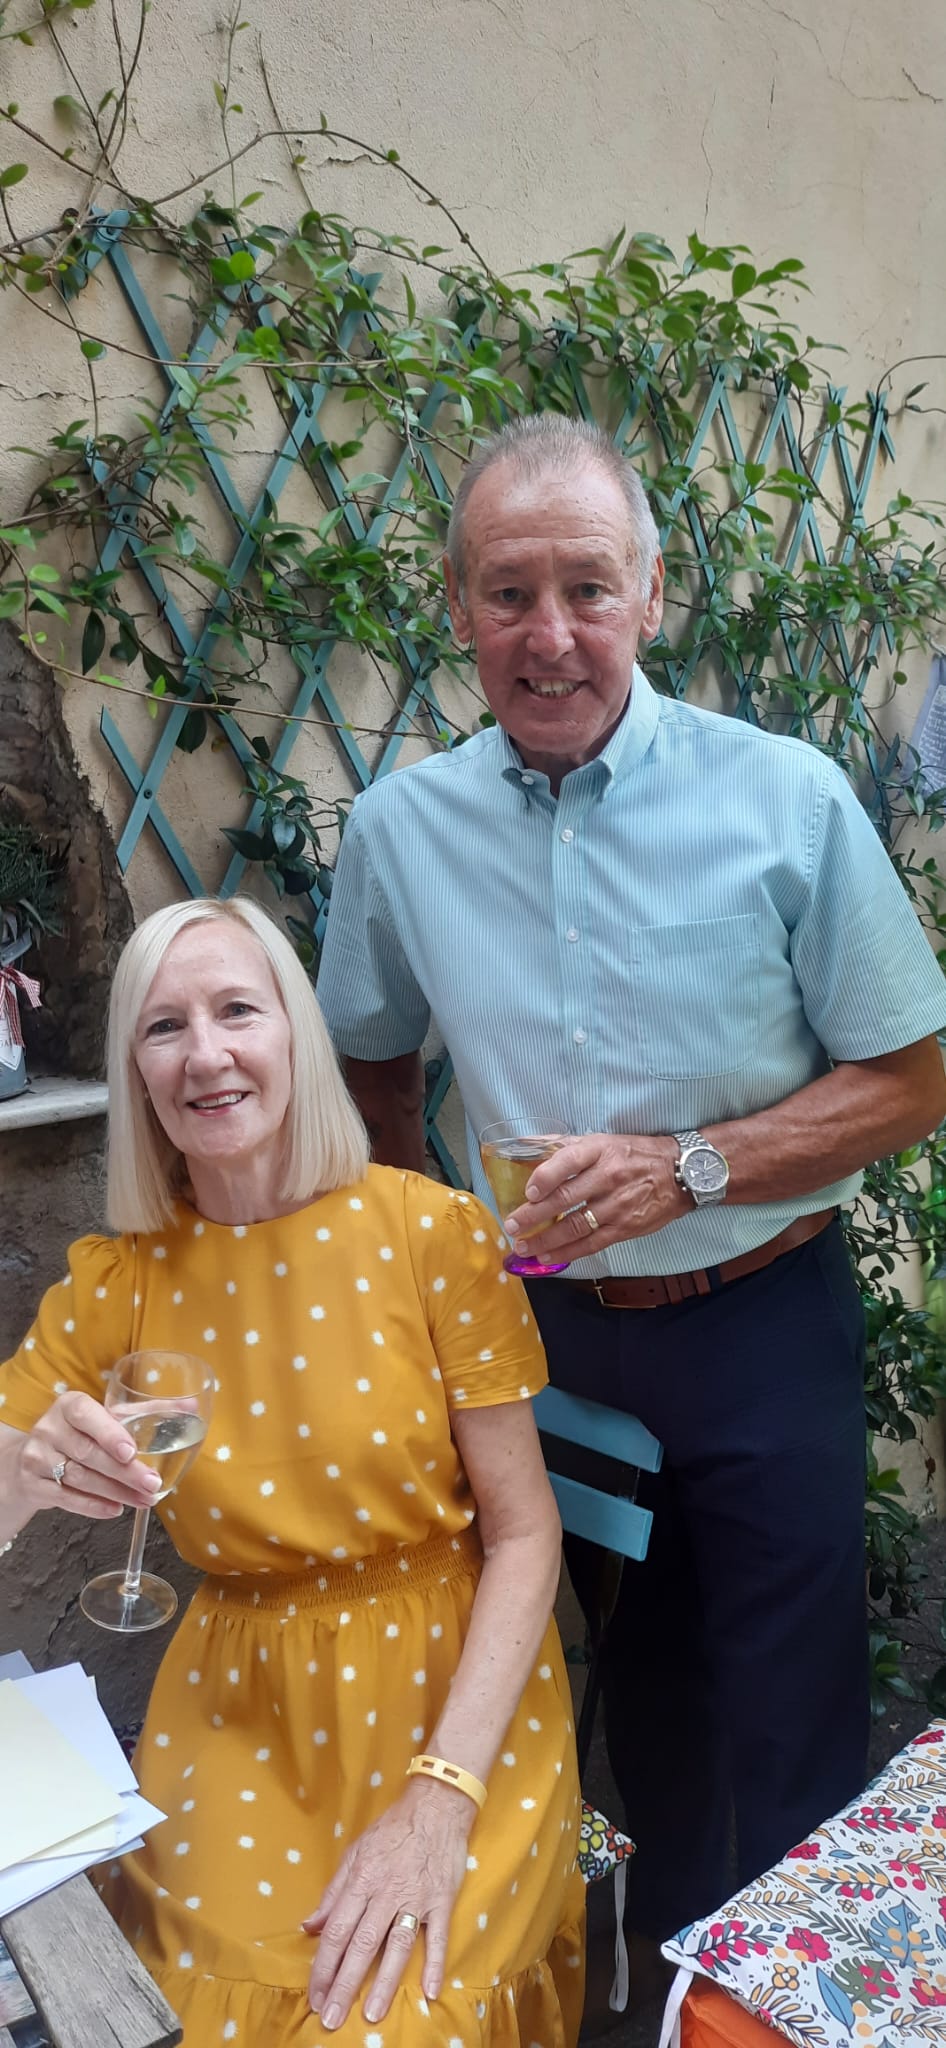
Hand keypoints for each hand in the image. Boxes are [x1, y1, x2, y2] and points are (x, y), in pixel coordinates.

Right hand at [13, 1390, 161, 1519]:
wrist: (31, 1457)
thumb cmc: (82, 1432)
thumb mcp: (107, 1416)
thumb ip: (148, 1411)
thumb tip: (192, 1406)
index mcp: (69, 1405)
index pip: (85, 1414)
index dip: (108, 1433)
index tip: (131, 1451)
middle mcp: (49, 1428)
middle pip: (88, 1453)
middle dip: (124, 1472)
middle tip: (152, 1485)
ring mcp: (37, 1457)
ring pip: (80, 1478)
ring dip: (115, 1492)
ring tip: (144, 1500)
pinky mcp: (33, 1484)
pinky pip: (66, 1498)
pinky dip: (92, 1506)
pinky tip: (115, 1509)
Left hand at [303, 1776, 473, 2028]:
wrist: (435, 1805)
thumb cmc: (391, 1830)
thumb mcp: (354, 1853)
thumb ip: (333, 1893)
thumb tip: (308, 1926)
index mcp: (360, 1880)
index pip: (335, 1931)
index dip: (323, 1967)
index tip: (314, 1996)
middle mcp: (385, 1892)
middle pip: (361, 1944)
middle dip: (344, 1984)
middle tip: (331, 2018)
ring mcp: (416, 1897)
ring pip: (396, 1945)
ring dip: (384, 1981)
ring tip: (372, 2015)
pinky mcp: (442, 1899)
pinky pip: (438, 1936)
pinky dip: (434, 1962)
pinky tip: (429, 1990)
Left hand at [503, 1131, 686, 1260]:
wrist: (679, 1174)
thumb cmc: (634, 1154)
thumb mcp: (602, 1140)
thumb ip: (562, 1144)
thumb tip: (524, 1142)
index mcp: (600, 1150)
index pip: (568, 1161)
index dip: (545, 1177)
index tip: (528, 1190)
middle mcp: (608, 1177)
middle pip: (566, 1198)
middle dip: (534, 1214)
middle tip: (512, 1224)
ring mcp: (617, 1205)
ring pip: (574, 1226)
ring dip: (545, 1238)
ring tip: (522, 1245)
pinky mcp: (624, 1228)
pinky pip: (590, 1244)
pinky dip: (566, 1253)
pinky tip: (547, 1257)